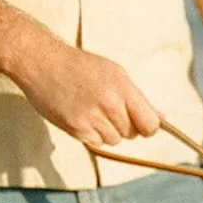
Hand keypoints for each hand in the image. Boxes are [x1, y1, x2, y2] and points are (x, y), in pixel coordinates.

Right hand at [4, 32, 159, 145]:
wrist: (39, 59)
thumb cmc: (80, 66)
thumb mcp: (114, 73)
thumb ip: (138, 98)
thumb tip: (163, 119)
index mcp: (122, 87)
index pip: (150, 124)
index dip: (149, 128)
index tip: (142, 124)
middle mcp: (109, 103)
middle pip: (132, 134)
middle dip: (125, 126)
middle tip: (106, 109)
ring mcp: (91, 116)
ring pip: (114, 140)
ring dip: (107, 131)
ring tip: (91, 110)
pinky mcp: (75, 127)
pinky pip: (96, 143)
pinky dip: (91, 134)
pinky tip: (80, 115)